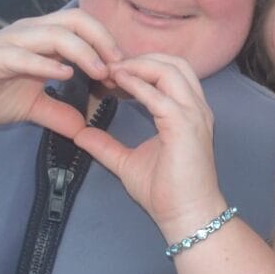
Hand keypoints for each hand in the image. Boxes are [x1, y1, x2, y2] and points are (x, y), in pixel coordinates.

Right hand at [0, 9, 121, 135]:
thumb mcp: (32, 107)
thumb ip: (58, 113)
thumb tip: (83, 128)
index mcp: (42, 37)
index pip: (83, 28)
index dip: (107, 44)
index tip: (124, 70)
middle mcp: (30, 32)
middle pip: (76, 20)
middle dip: (103, 39)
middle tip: (120, 65)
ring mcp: (12, 41)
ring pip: (55, 33)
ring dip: (82, 50)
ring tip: (101, 72)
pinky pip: (25, 54)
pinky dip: (47, 63)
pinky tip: (64, 75)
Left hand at [72, 55, 226, 234]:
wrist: (186, 216)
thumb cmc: (165, 193)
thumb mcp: (128, 163)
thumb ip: (106, 146)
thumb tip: (80, 135)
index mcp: (186, 112)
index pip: (169, 72)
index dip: (140, 66)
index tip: (110, 72)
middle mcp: (195, 107)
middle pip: (174, 62)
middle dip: (141, 57)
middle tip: (110, 65)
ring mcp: (193, 114)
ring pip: (170, 69)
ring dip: (139, 65)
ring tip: (112, 70)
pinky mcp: (184, 125)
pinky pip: (159, 95)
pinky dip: (137, 84)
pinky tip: (117, 83)